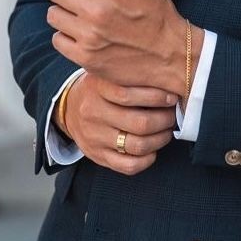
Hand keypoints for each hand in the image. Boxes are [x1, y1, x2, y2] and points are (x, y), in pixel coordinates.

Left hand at [45, 0, 203, 95]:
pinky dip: (67, 34)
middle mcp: (99, 11)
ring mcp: (90, 37)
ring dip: (64, 11)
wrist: (171, 56)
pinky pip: (57, 39)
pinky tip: (83, 32)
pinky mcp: (86, 58)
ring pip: (53, 14)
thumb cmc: (158, 12)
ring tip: (81, 14)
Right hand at [60, 71, 177, 174]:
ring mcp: (95, 137)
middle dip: (164, 120)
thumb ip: (130, 76)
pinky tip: (153, 150)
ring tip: (166, 131)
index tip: (171, 98)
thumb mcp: (107, 74)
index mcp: (97, 88)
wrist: (68, 110)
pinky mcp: (98, 156)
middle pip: (140, 123)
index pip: (129, 95)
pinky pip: (128, 165)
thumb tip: (167, 82)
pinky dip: (147, 159)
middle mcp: (94, 113)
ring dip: (160, 139)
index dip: (157, 98)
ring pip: (137, 145)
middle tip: (172, 115)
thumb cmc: (98, 89)